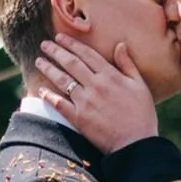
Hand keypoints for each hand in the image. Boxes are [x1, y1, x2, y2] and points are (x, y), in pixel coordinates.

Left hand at [32, 39, 160, 151]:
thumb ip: (127, 64)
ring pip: (62, 80)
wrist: (136, 144)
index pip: (87, 54)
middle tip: (44, 44)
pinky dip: (49, 96)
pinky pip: (59, 104)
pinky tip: (41, 89)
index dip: (72, 44)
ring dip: (49, 69)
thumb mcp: (140, 85)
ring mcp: (85, 102)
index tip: (60, 37)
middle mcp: (95, 85)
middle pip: (71, 63)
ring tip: (39, 61)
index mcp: (111, 76)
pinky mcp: (78, 118)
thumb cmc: (141, 115)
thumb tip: (120, 44)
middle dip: (56, 51)